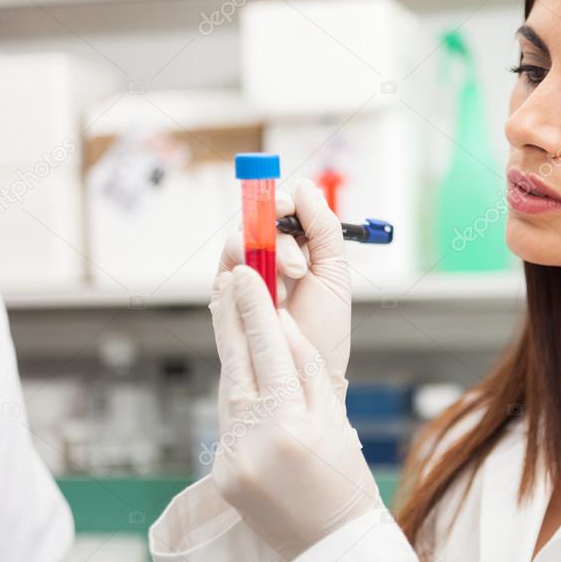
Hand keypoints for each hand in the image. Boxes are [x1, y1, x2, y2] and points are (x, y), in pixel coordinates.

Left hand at [209, 265, 381, 561]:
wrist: (328, 541)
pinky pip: (226, 417)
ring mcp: (231, 458)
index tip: (248, 275)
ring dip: (231, 351)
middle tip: (229, 278)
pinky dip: (235, 391)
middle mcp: (253, 440)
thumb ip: (307, 367)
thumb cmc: (343, 478)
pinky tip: (241, 370)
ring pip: (228, 388)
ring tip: (233, 315)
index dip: (255, 308)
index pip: (267, 350)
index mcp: (290, 423)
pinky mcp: (220, 471)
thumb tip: (283, 322)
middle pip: (236, 362)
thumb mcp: (334, 416)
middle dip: (231, 317)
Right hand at [218, 177, 351, 401]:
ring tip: (289, 283)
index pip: (284, 208)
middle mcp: (268, 255)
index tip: (292, 206)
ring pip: (241, 238)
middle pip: (259, 217)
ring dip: (266, 253)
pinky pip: (226, 264)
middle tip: (298, 262)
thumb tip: (305, 187)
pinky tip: (267, 291)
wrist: (305, 374)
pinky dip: (245, 269)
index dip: (285, 201)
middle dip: (278, 230)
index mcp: (298, 247)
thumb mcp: (334, 273)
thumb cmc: (323, 331)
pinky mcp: (226, 292)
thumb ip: (324, 229)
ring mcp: (245, 272)